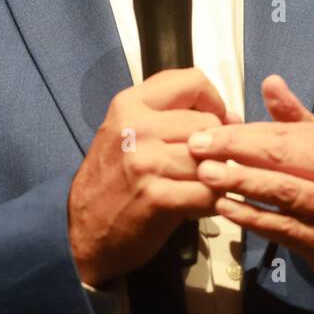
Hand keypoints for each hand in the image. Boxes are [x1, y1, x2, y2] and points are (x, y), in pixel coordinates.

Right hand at [67, 67, 238, 286]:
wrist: (83, 231)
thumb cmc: (112, 180)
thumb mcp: (129, 132)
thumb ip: (173, 116)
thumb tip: (231, 116)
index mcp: (130, 104)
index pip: (193, 81)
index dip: (213, 101)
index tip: (213, 122)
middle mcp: (136, 127)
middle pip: (208, 124)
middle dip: (214, 147)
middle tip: (199, 166)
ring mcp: (146, 162)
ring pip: (212, 158)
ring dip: (214, 177)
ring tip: (194, 187)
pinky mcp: (158, 197)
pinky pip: (209, 192)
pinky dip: (209, 202)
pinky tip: (193, 206)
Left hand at [190, 74, 313, 304]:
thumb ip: (297, 119)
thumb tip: (270, 81)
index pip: (285, 133)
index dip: (243, 132)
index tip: (207, 130)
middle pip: (283, 157)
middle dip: (235, 150)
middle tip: (196, 146)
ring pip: (284, 191)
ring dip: (241, 182)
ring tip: (205, 175)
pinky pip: (286, 228)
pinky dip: (254, 217)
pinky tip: (225, 209)